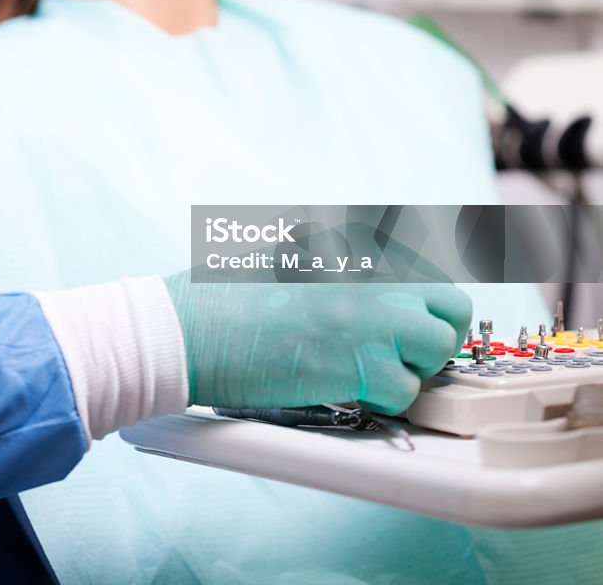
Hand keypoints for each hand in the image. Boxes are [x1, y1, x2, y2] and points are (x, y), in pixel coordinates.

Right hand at [164, 276, 470, 413]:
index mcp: (361, 247)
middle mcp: (378, 277)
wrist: (195, 324)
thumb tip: (384, 283)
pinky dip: (382, 399)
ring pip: (436, 354)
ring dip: (409, 371)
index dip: (432, 312)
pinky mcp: (358, 362)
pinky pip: (402, 391)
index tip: (419, 330)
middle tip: (404, 356)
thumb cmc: (232, 294)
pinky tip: (346, 389)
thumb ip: (344, 262)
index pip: (435, 277)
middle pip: (452, 311)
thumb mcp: (294, 253)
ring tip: (365, 374)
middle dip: (436, 339)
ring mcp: (373, 318)